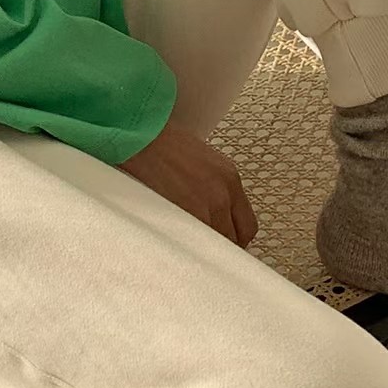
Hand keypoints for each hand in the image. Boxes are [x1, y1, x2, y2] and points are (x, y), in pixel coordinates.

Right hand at [120, 120, 258, 247]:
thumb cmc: (161, 143)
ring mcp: (206, 206)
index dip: (235, 239)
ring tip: (188, 249)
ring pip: (215, 245)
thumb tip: (214, 213)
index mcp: (229, 177)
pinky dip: (190, 249)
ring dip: (204, 249)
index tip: (223, 243)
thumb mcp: (200, 160)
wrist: (140, 137)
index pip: (247, 225)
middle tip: (206, 250)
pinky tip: (178, 246)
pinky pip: (196, 244)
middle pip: (236, 239)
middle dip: (221, 247)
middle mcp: (224, 193)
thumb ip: (214, 186)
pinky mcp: (186, 214)